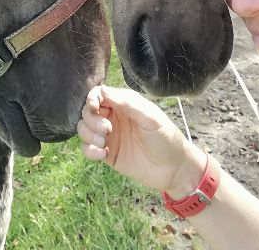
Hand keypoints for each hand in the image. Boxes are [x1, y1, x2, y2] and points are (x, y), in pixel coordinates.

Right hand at [78, 85, 204, 194]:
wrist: (174, 170)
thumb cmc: (166, 138)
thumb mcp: (150, 118)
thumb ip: (128, 104)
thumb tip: (103, 90)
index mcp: (124, 104)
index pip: (99, 94)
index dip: (91, 98)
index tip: (95, 107)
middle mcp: (114, 117)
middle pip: (88, 111)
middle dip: (92, 119)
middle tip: (107, 130)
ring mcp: (109, 136)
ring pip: (84, 129)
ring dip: (88, 134)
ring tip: (104, 143)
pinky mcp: (108, 154)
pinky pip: (87, 148)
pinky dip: (89, 150)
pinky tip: (102, 154)